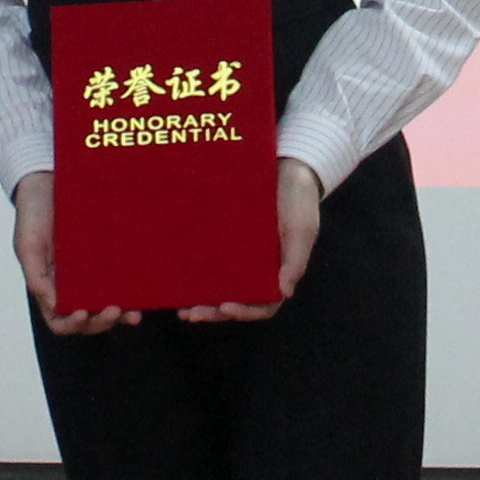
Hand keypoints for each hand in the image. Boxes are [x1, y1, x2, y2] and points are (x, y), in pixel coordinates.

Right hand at [15, 171, 138, 334]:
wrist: (47, 181)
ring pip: (105, 304)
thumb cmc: (33, 214)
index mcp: (48, 286)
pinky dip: (129, 291)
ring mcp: (89, 272)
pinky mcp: (105, 257)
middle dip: (101, 321)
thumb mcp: (27, 246)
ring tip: (135, 313)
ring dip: (119, 315)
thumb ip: (37, 279)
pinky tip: (141, 292)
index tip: (83, 313)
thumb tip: (56, 308)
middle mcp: (70, 284)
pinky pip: (118, 280)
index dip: (72, 324)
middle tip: (116, 310)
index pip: (59, 320)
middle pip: (87, 319)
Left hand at [181, 162, 324, 322]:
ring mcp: (241, 257)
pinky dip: (196, 274)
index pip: (263, 304)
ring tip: (181, 307)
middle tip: (191, 314)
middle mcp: (258, 270)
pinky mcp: (226, 241)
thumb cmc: (299, 201)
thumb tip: (285, 293)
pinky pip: (211, 262)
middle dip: (214, 311)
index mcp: (279, 272)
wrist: (286, 166)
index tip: (225, 307)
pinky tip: (177, 277)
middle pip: (237, 300)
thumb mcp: (302, 229)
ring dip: (203, 300)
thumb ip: (296, 261)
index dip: (245, 312)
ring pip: (221, 287)